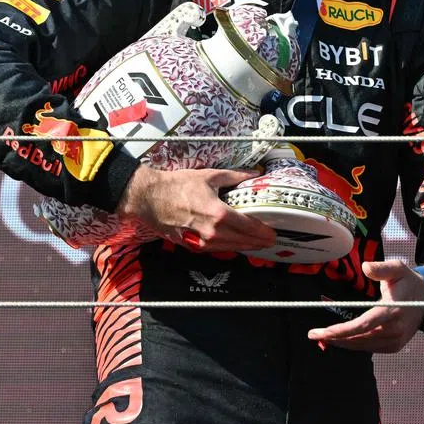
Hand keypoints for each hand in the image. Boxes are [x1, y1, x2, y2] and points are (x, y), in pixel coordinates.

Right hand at [115, 163, 276, 251]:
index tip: (273, 232)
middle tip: (269, 239)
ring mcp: (201, 242)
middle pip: (243, 241)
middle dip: (259, 241)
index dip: (264, 232)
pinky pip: (216, 249)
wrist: (149, 198)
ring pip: (231, 248)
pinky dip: (228, 246)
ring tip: (255, 243)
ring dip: (245, 246)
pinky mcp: (192, 246)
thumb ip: (235, 176)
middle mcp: (212, 232)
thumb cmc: (176, 185)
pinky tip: (234, 242)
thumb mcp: (209, 176)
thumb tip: (253, 174)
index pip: (249, 227)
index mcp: (219, 214)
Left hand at [307, 260, 423, 352]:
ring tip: (323, 337)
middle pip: (358, 338)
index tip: (322, 332)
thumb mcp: (397, 268)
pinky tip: (341, 339)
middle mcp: (394, 330)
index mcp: (392, 312)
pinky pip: (370, 348)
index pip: (362, 325)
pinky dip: (354, 345)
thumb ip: (381, 268)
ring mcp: (395, 341)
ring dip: (342, 343)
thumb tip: (365, 267)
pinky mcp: (394, 346)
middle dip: (334, 338)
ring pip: (362, 346)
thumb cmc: (408, 281)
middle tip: (314, 335)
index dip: (341, 331)